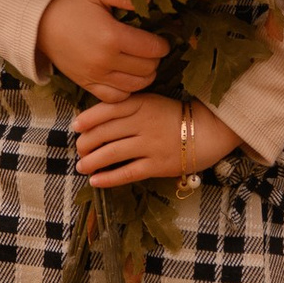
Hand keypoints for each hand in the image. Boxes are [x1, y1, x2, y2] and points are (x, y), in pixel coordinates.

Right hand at [36, 0, 166, 97]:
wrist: (39, 23)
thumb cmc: (70, 3)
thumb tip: (151, 2)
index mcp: (112, 36)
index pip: (152, 49)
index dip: (162, 45)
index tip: (161, 41)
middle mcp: (106, 61)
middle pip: (147, 69)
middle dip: (155, 60)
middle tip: (152, 51)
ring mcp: (96, 76)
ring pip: (136, 86)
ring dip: (145, 76)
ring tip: (143, 64)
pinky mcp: (87, 84)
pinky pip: (115, 97)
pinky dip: (126, 91)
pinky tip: (127, 78)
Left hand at [74, 92, 235, 186]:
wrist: (208, 130)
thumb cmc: (176, 115)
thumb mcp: (152, 101)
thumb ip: (129, 106)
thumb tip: (97, 118)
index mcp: (140, 104)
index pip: (106, 109)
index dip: (87, 119)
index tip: (75, 127)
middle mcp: (142, 123)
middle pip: (105, 133)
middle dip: (86, 143)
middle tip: (79, 149)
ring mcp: (149, 145)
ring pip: (112, 153)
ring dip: (92, 161)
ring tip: (81, 166)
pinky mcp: (157, 165)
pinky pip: (127, 172)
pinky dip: (108, 178)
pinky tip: (95, 181)